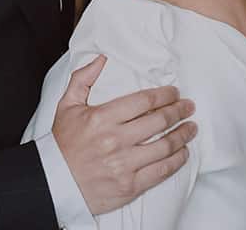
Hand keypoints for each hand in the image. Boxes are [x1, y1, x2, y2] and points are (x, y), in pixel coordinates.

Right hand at [52, 55, 197, 214]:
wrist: (54, 183)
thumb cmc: (62, 144)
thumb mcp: (66, 105)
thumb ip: (83, 79)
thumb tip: (101, 59)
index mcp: (102, 118)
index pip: (143, 101)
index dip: (164, 95)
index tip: (174, 93)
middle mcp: (115, 140)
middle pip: (159, 121)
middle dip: (179, 111)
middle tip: (189, 107)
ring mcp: (124, 165)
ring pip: (164, 146)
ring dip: (183, 135)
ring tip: (191, 128)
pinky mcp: (130, 186)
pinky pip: (161, 171)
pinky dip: (176, 161)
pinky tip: (183, 153)